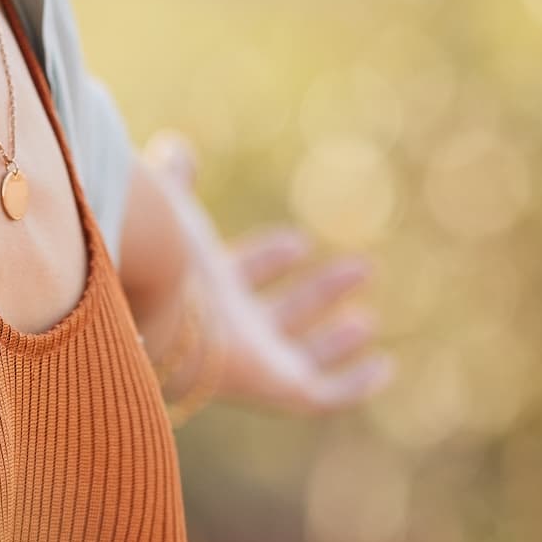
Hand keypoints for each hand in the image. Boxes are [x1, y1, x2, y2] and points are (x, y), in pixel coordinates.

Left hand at [141, 132, 390, 417]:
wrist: (158, 303)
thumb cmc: (161, 253)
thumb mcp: (174, 207)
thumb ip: (174, 181)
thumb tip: (175, 145)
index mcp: (202, 289)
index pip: (242, 276)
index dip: (269, 259)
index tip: (298, 242)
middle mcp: (228, 329)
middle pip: (279, 316)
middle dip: (318, 294)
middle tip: (361, 268)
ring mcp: (254, 362)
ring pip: (301, 355)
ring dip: (336, 338)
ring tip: (367, 321)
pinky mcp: (278, 388)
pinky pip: (324, 395)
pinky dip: (354, 385)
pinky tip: (383, 368)